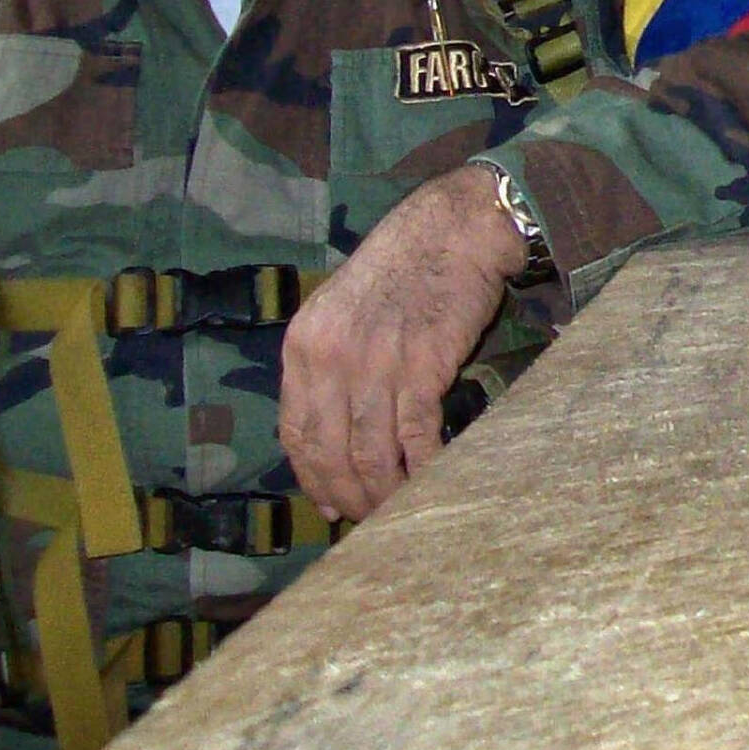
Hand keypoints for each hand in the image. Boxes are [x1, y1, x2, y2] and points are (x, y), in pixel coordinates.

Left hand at [278, 164, 525, 521]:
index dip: (313, 477)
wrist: (453, 229)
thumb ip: (332, 362)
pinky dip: (421, 468)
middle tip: (370, 519)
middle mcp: (329, 359)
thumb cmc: (403, 267)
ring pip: (369, 453)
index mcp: (303, 345)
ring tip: (400, 511)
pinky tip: (430, 482)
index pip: (296, 432)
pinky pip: (414, 437)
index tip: (332, 503)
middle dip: (349, 495)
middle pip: (330, 452)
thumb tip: (338, 427)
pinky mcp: (421, 368)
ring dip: (384, 492)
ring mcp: (374, 365)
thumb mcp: (343, 309)